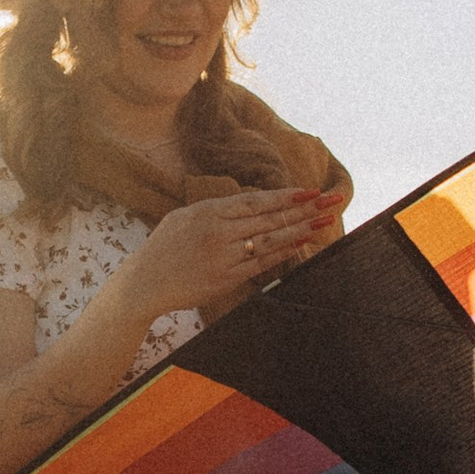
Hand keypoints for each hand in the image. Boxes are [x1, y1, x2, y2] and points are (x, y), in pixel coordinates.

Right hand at [133, 188, 340, 313]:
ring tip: (323, 220)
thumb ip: (215, 210)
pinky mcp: (227, 278)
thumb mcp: (184, 217)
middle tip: (329, 200)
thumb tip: (246, 203)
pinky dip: (284, 252)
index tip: (309, 190)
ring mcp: (224, 256)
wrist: (145, 283)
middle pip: (269, 218)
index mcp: (208, 212)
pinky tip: (302, 243)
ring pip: (270, 240)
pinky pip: (262, 263)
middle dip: (303, 208)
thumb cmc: (163, 248)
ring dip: (300, 229)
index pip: (255, 201)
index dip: (285, 196)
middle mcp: (219, 232)